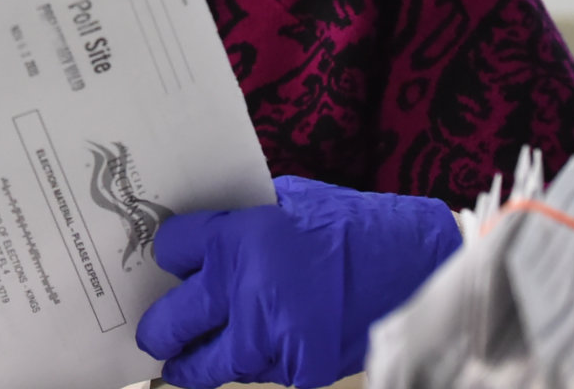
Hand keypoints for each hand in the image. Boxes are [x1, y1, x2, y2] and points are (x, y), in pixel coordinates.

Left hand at [135, 176, 461, 388]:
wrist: (416, 265)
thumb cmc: (351, 224)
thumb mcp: (286, 202)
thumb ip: (240, 221)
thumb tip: (201, 240)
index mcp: (240, 238)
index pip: (171, 249)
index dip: (169, 253)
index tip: (172, 259)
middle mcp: (247, 290)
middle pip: (169, 322)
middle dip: (159, 329)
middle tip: (157, 333)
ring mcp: (272, 338)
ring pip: (208, 363)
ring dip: (199, 360)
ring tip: (187, 358)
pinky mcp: (300, 369)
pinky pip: (257, 375)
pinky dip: (255, 365)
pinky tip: (258, 350)